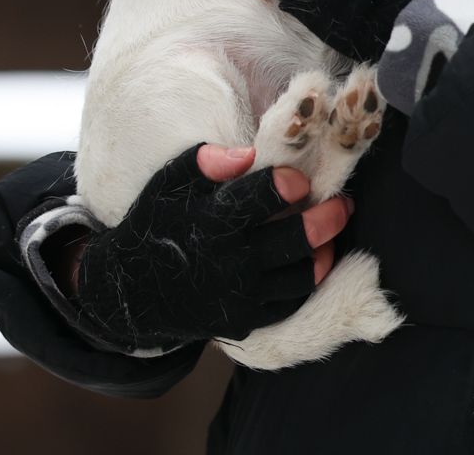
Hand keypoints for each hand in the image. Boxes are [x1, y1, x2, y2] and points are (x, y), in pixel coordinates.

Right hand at [67, 143, 351, 349]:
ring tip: (332, 232)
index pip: (266, 196)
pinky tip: (313, 261)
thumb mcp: (168, 184)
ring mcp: (239, 296)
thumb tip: (249, 152)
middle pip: (298, 239)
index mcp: (212, 221)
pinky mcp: (244, 321)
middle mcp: (229, 261)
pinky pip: (289, 303)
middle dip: (329, 217)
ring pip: (302, 275)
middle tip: (343, 203)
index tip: (300, 179)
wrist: (131, 291)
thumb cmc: (154, 226)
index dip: (290, 183)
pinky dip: (307, 281)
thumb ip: (207, 161)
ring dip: (325, 251)